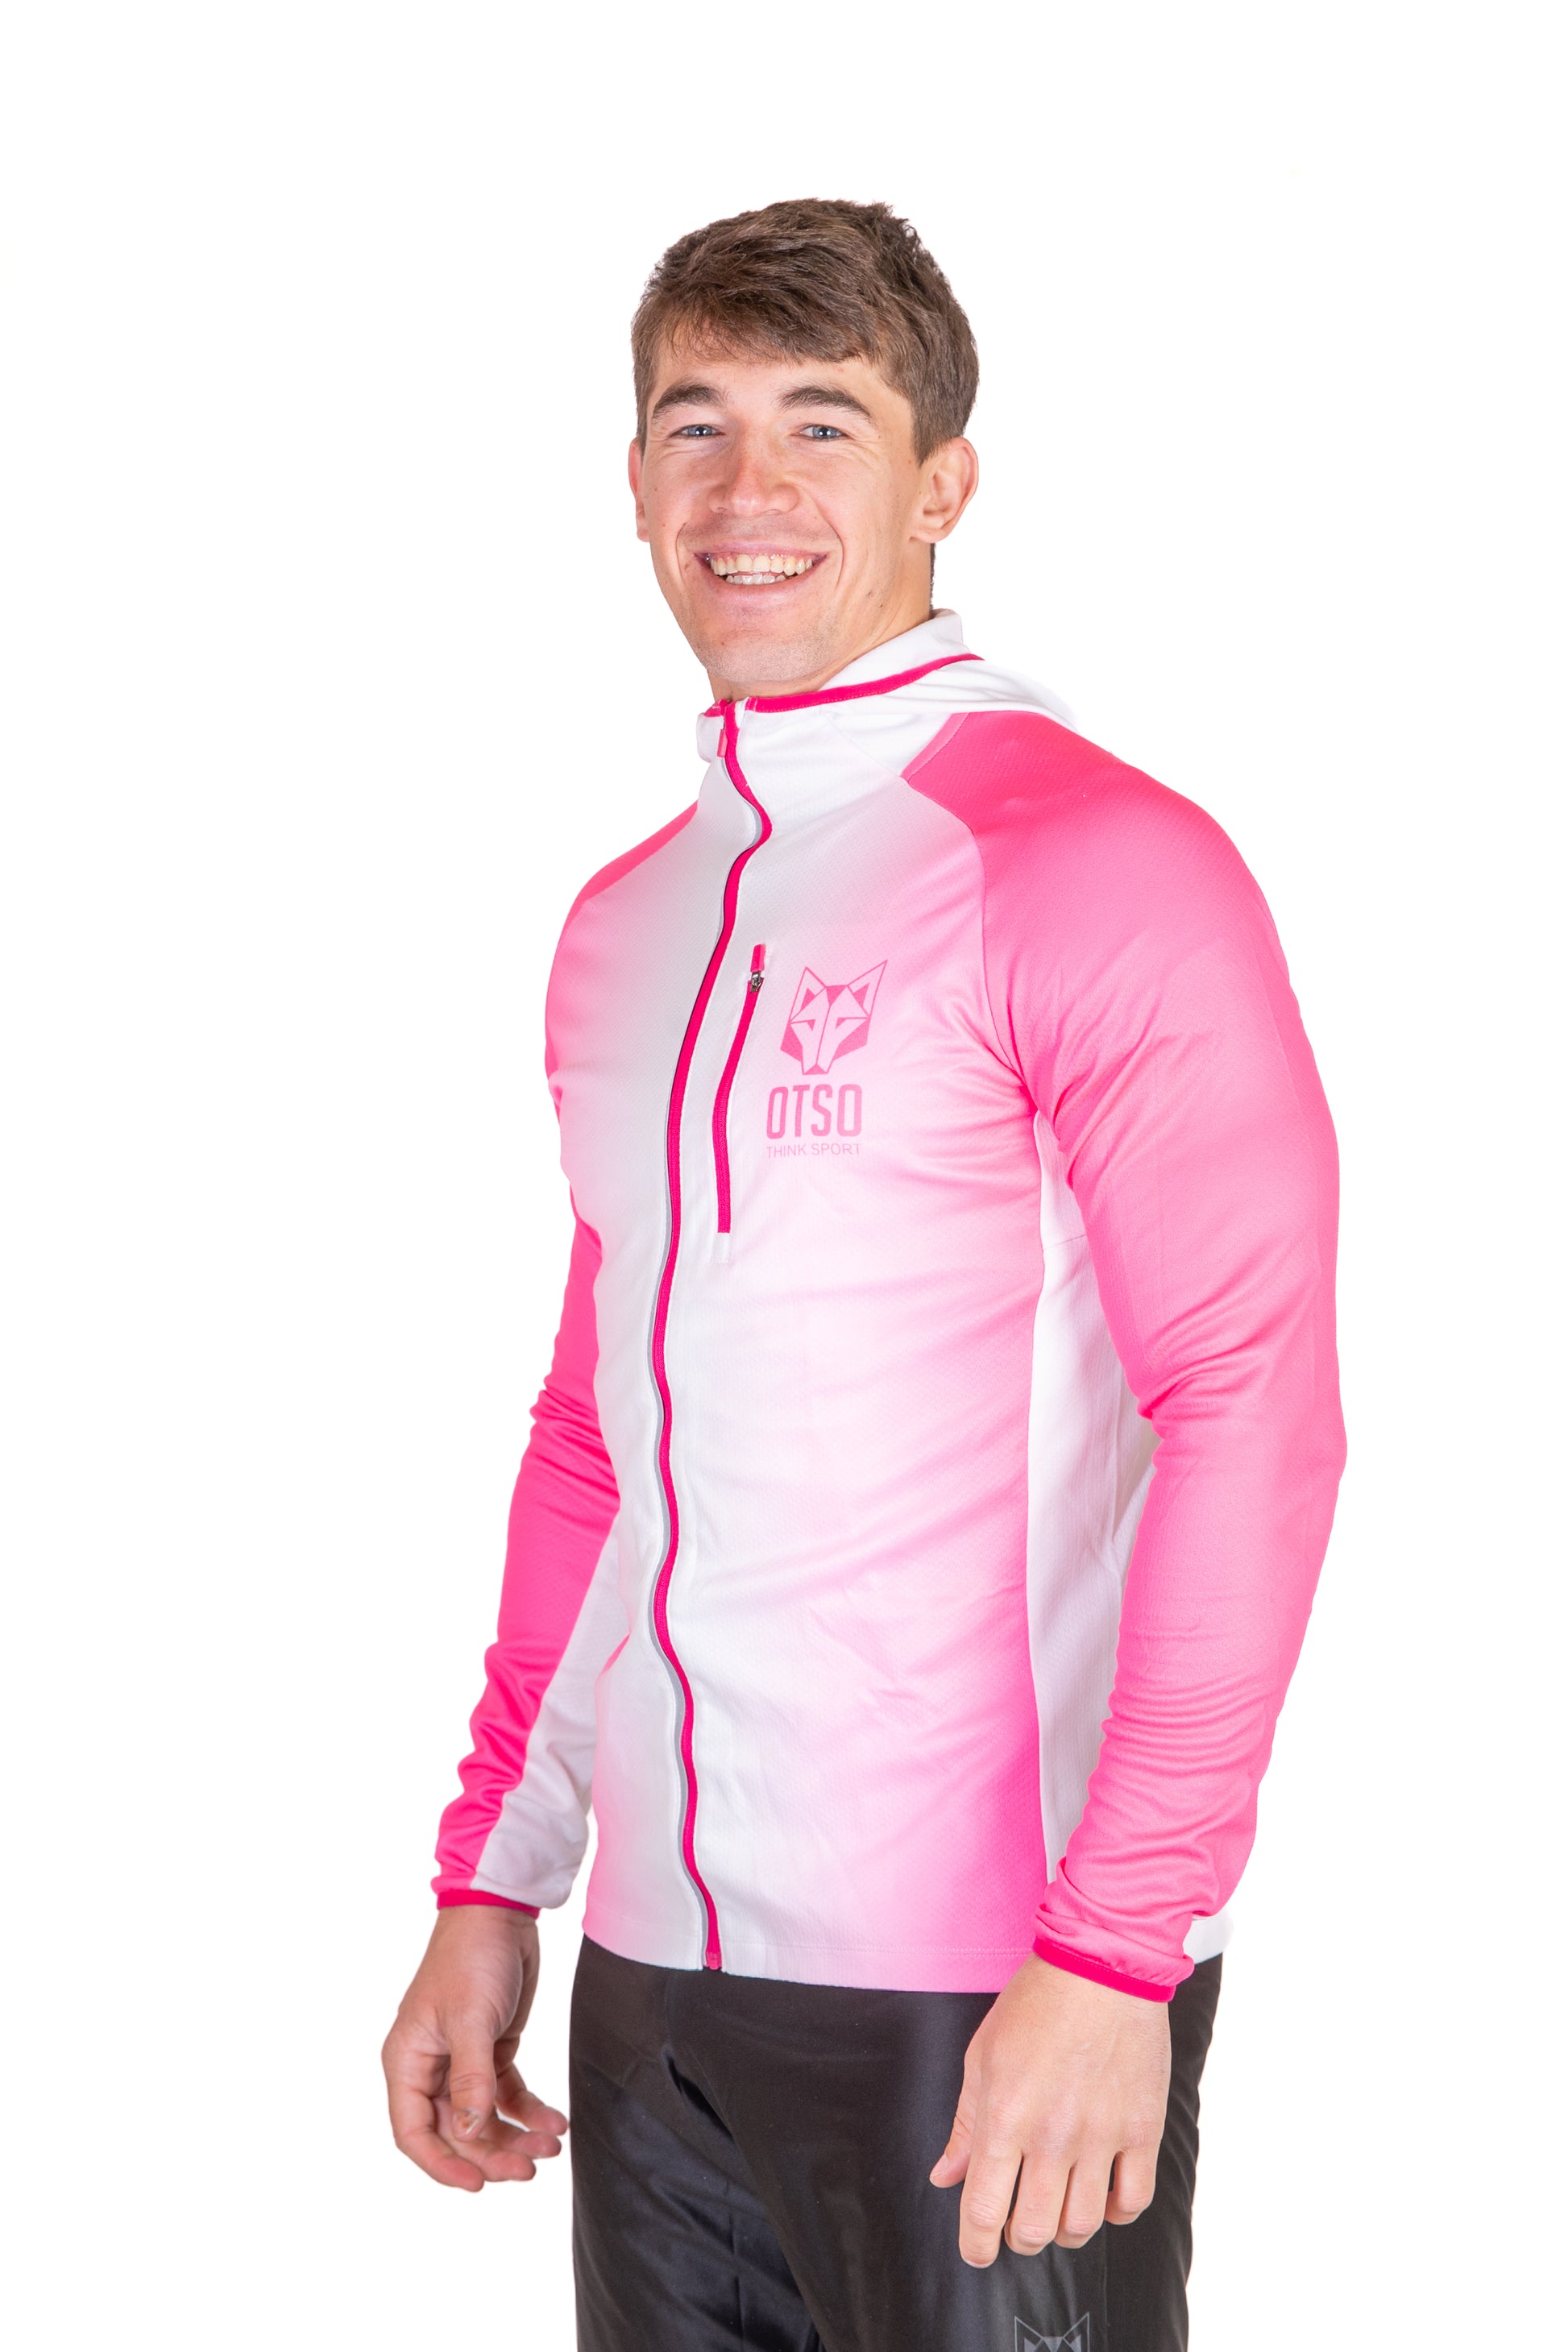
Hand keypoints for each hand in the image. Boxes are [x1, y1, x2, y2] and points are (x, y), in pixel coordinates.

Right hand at [382, 1905, 567, 2191]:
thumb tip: (468, 2135)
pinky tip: (555, 2123)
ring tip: (551, 2145)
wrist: (501, 1913)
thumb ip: (471, 2079)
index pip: (413, 2132)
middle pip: (455, 2132)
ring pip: (484, 2119)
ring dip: (515, 2137)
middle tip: (529, 2168)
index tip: (477, 2185)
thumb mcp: (471, 2019)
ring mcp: (463, 2061)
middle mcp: (431, 2067)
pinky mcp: (492, 2050)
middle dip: (491, 2154)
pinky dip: (530, 2112)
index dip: (441, 2164)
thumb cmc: (471, 1957)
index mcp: (407, 2061)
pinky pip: (507, 2096)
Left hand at [929, 1954, 1169, 2264]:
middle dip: (1018, 2237)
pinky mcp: (1143, 2130)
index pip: (984, 2211)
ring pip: (1083, 2225)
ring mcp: (1103, 2136)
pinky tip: (1101, 2195)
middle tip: (1017, 2220)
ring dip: (1064, 2230)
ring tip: (1057, 2208)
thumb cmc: (1035, 2005)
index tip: (976, 2250)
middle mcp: (1053, 2136)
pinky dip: (1114, 2212)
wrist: (1101, 1967)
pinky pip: (1133, 2201)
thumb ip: (965, 2124)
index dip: (976, 2246)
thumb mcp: (983, 2056)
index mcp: (1005, 2117)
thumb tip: (945, 2176)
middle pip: (1034, 2230)